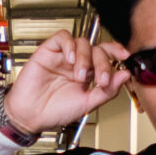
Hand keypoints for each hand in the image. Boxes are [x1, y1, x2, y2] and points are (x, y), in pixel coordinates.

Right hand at [7, 33, 128, 134]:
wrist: (30, 116)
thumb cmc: (54, 111)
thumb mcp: (87, 104)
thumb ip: (107, 91)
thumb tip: (125, 75)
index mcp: (88, 74)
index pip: (105, 56)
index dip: (116, 52)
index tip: (125, 56)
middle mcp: (77, 63)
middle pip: (97, 49)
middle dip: (102, 63)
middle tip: (100, 80)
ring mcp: (63, 57)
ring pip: (82, 42)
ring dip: (85, 58)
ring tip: (79, 76)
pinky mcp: (48, 51)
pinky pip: (62, 38)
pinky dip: (69, 45)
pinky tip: (70, 59)